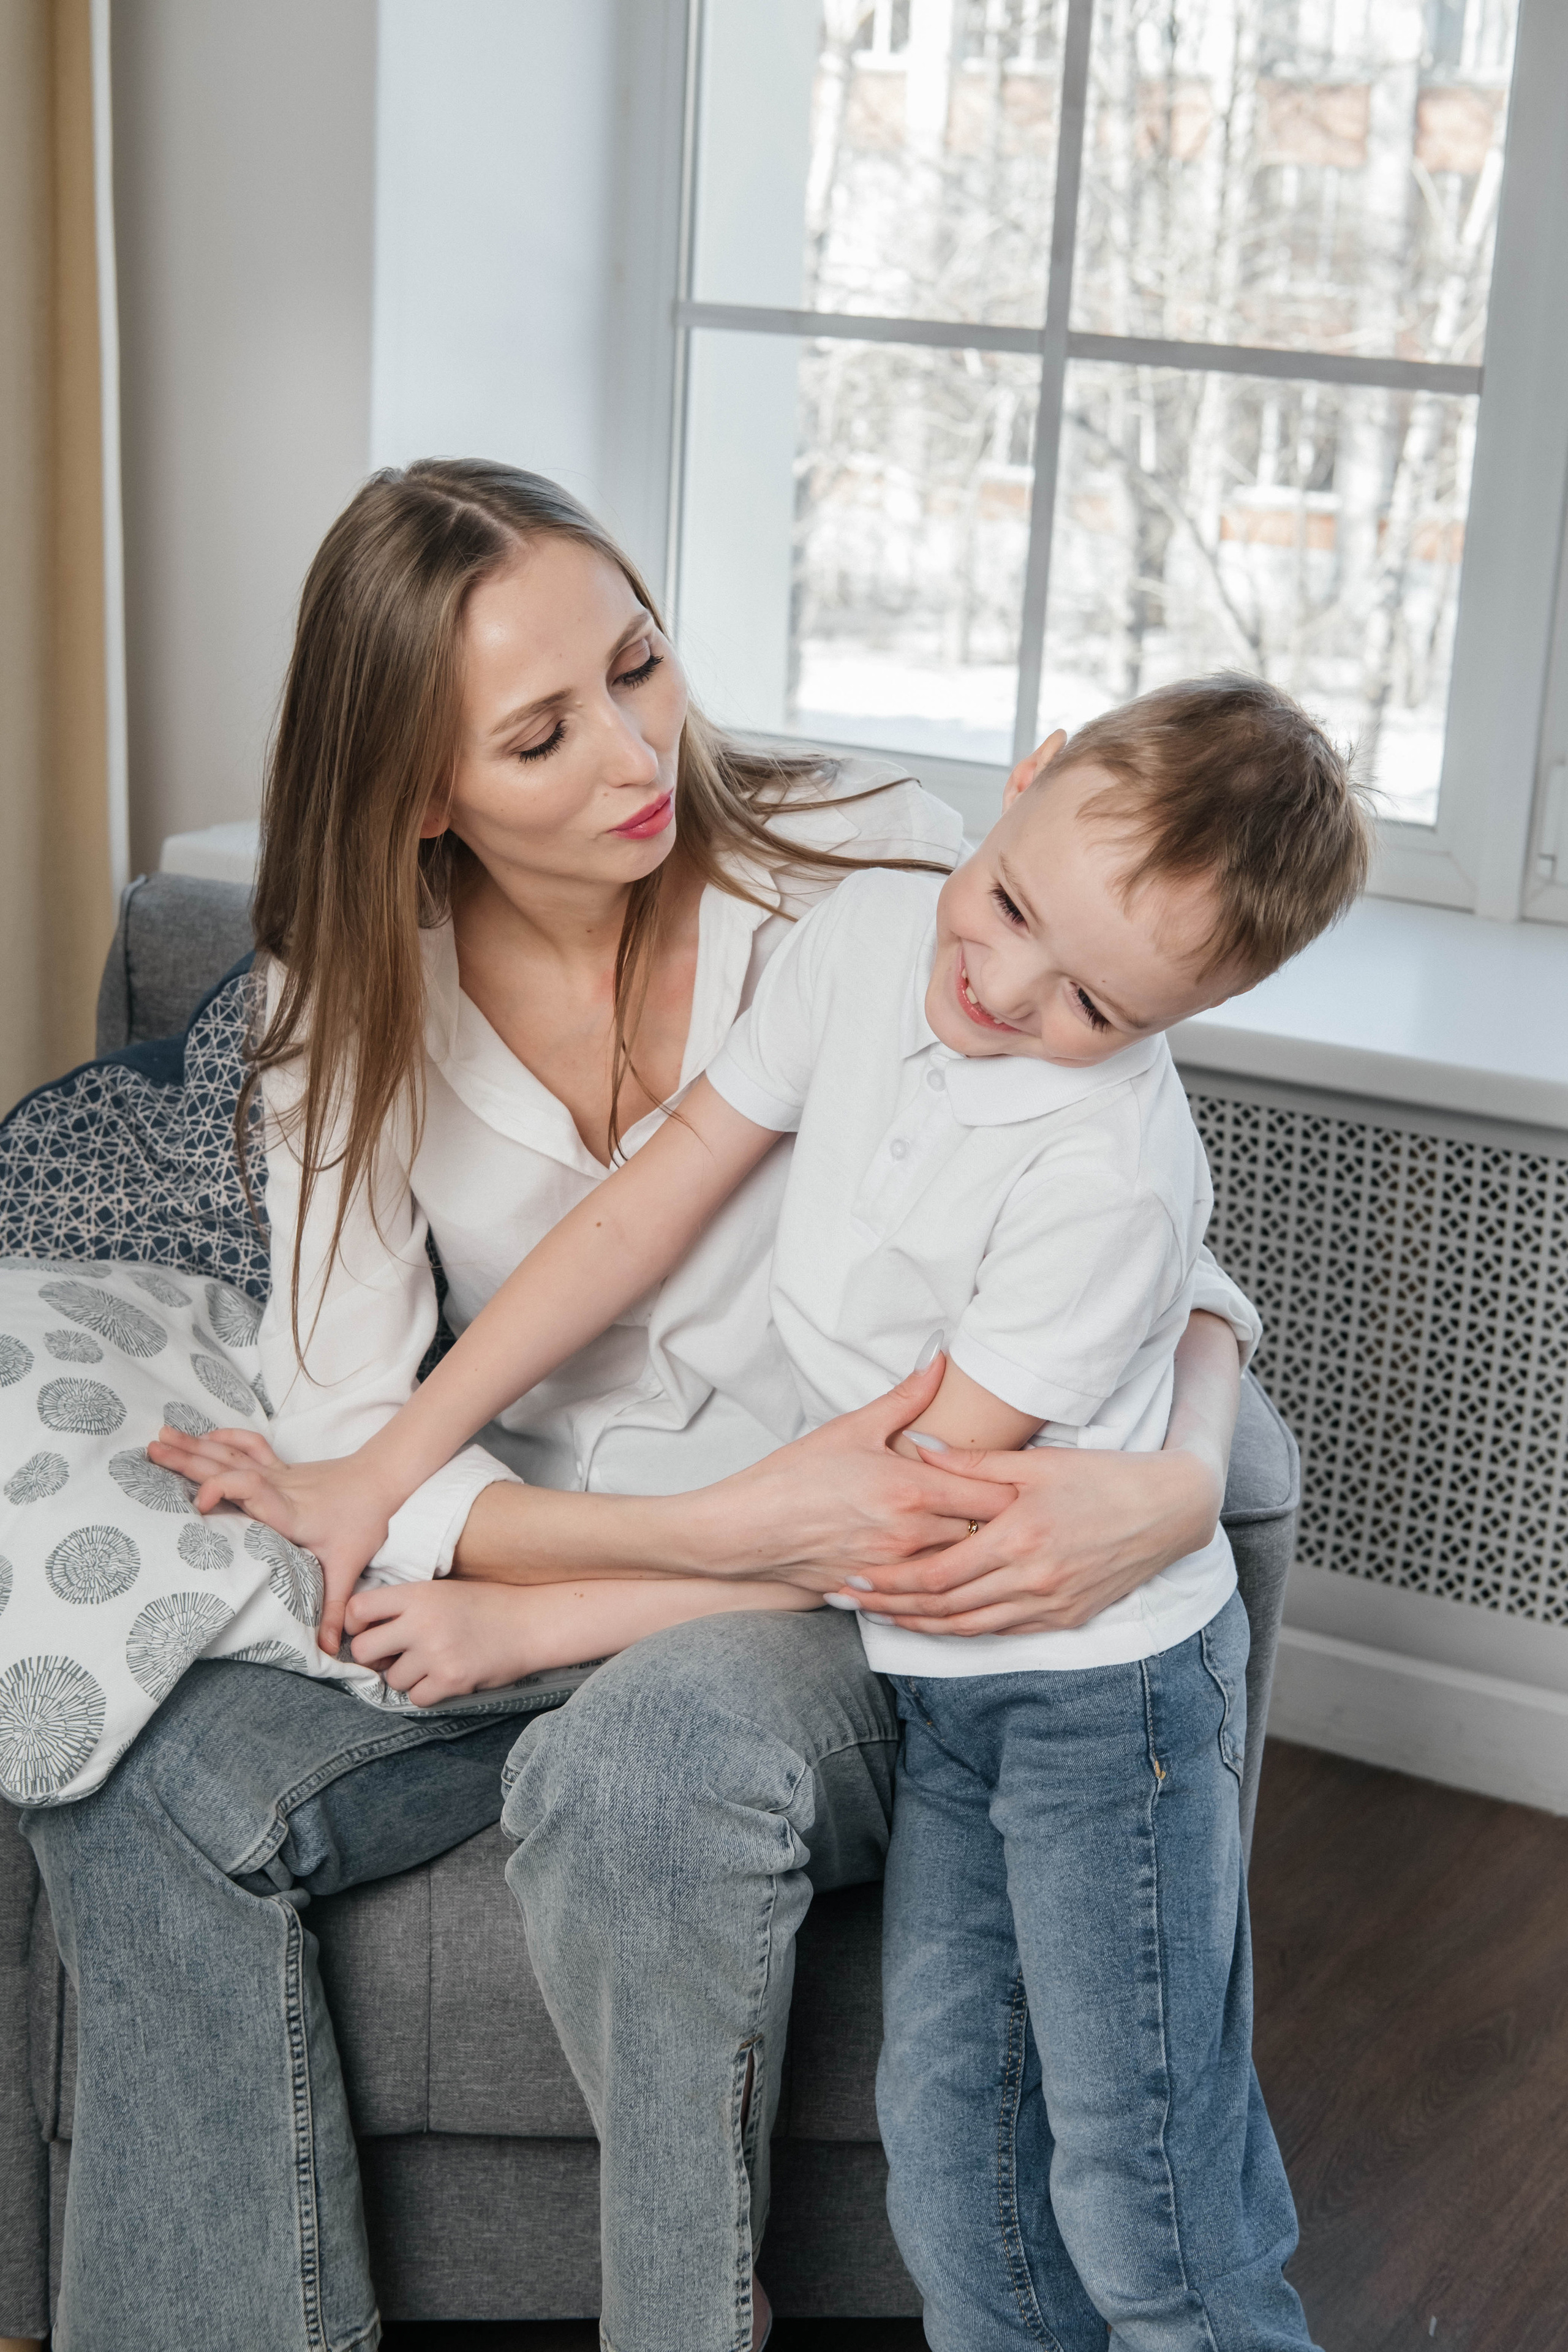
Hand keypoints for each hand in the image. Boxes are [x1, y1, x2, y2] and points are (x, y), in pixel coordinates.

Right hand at [152, 1426, 394, 1660]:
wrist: (381, 1479)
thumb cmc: (363, 1521)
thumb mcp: (347, 1567)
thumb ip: (333, 1608)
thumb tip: (326, 1651)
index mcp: (287, 1512)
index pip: (251, 1491)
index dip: (222, 1490)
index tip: (198, 1504)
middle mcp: (276, 1488)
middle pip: (227, 1467)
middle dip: (186, 1461)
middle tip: (151, 1452)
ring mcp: (276, 1474)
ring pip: (230, 1455)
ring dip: (194, 1446)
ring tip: (159, 1437)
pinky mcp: (278, 1468)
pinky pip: (246, 1447)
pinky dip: (223, 1439)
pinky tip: (202, 1437)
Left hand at [345, 1579, 540, 1706]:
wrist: (530, 1623)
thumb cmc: (485, 1604)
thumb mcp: (441, 1590)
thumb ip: (405, 1605)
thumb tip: (364, 1631)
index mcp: (417, 1594)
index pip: (357, 1609)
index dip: (355, 1624)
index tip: (367, 1629)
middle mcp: (422, 1622)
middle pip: (364, 1650)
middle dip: (375, 1657)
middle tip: (394, 1654)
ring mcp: (436, 1653)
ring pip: (391, 1679)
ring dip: (405, 1676)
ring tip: (430, 1663)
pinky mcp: (451, 1680)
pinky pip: (416, 1698)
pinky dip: (426, 1692)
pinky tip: (444, 1677)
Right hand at [688, 1358, 1019, 1590]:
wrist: (746, 1528)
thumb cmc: (796, 1474)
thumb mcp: (853, 1427)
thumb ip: (906, 1397)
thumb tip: (939, 1359)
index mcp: (914, 1490)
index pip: (997, 1499)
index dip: (1012, 1490)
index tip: (1012, 1481)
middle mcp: (913, 1534)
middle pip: (987, 1537)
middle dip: (997, 1525)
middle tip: (1002, 1509)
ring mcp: (897, 1569)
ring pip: (960, 1568)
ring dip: (968, 1553)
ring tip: (972, 1535)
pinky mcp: (880, 1593)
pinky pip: (926, 1592)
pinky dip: (936, 1579)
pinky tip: (935, 1564)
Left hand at [833, 1441, 1222, 1636]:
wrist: (1168, 1510)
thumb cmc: (1100, 1477)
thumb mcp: (1035, 1463)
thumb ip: (972, 1464)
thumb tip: (917, 1445)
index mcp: (1017, 1540)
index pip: (937, 1575)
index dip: (891, 1581)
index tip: (855, 1576)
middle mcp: (1031, 1581)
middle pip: (945, 1608)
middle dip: (893, 1607)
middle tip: (853, 1601)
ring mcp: (1050, 1605)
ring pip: (970, 1628)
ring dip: (922, 1626)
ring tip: (883, 1617)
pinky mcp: (1066, 1618)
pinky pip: (1003, 1631)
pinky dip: (965, 1630)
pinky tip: (938, 1623)